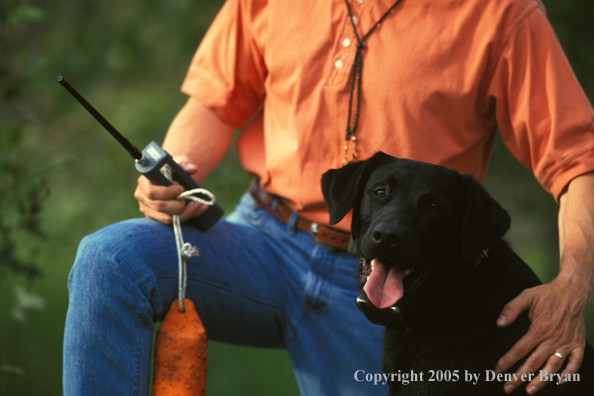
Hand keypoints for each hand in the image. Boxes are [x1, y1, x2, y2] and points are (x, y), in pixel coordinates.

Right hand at [134, 157, 209, 224]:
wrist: (172, 179)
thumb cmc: (172, 170)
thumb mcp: (178, 163)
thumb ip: (185, 164)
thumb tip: (192, 169)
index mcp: (144, 181)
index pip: (152, 192)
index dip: (167, 193)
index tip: (181, 188)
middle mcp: (142, 196)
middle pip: (159, 206)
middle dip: (178, 204)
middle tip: (187, 197)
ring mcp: (147, 208)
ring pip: (166, 217)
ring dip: (184, 213)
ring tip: (196, 204)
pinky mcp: (154, 217)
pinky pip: (169, 222)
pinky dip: (184, 217)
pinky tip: (195, 210)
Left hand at [494, 275, 588, 393]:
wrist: (574, 291)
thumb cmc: (548, 294)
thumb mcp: (526, 296)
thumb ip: (511, 309)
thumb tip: (499, 323)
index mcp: (539, 329)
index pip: (520, 350)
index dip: (507, 361)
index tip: (498, 370)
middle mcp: (553, 339)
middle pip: (533, 363)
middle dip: (519, 377)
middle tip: (508, 387)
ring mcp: (566, 343)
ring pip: (553, 366)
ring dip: (541, 380)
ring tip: (530, 390)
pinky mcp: (578, 344)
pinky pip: (575, 362)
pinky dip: (569, 373)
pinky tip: (560, 381)